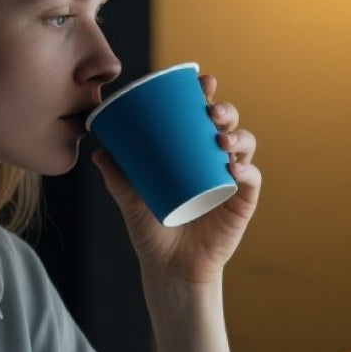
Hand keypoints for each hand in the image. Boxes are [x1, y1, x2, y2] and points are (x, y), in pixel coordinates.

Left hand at [91, 73, 259, 287]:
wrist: (170, 269)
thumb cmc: (153, 233)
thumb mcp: (131, 200)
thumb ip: (118, 177)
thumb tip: (98, 151)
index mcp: (193, 153)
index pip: (204, 117)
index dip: (207, 95)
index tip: (202, 81)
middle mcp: (216, 161)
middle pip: (228, 125)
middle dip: (224, 110)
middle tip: (210, 112)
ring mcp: (232, 180)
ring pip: (245, 146)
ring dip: (238, 137)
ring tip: (221, 142)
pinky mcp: (242, 203)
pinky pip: (252, 180)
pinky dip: (247, 170)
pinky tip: (235, 168)